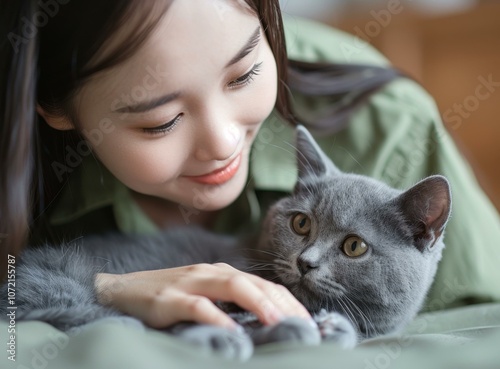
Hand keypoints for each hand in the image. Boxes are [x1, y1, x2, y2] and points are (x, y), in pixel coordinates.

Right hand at [94, 263, 311, 329]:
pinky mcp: (169, 299)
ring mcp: (189, 283)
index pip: (262, 284)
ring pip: (230, 286)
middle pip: (253, 283)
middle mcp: (210, 272)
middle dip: (280, 302)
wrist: (121, 290)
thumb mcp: (203, 296)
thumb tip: (264, 322)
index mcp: (221, 273)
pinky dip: (217, 318)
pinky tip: (232, 332)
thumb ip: (229, 303)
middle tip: (303, 324)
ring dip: (257, 303)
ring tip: (278, 322)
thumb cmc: (168, 297)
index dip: (287, 299)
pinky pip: (197, 307)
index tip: (308, 319)